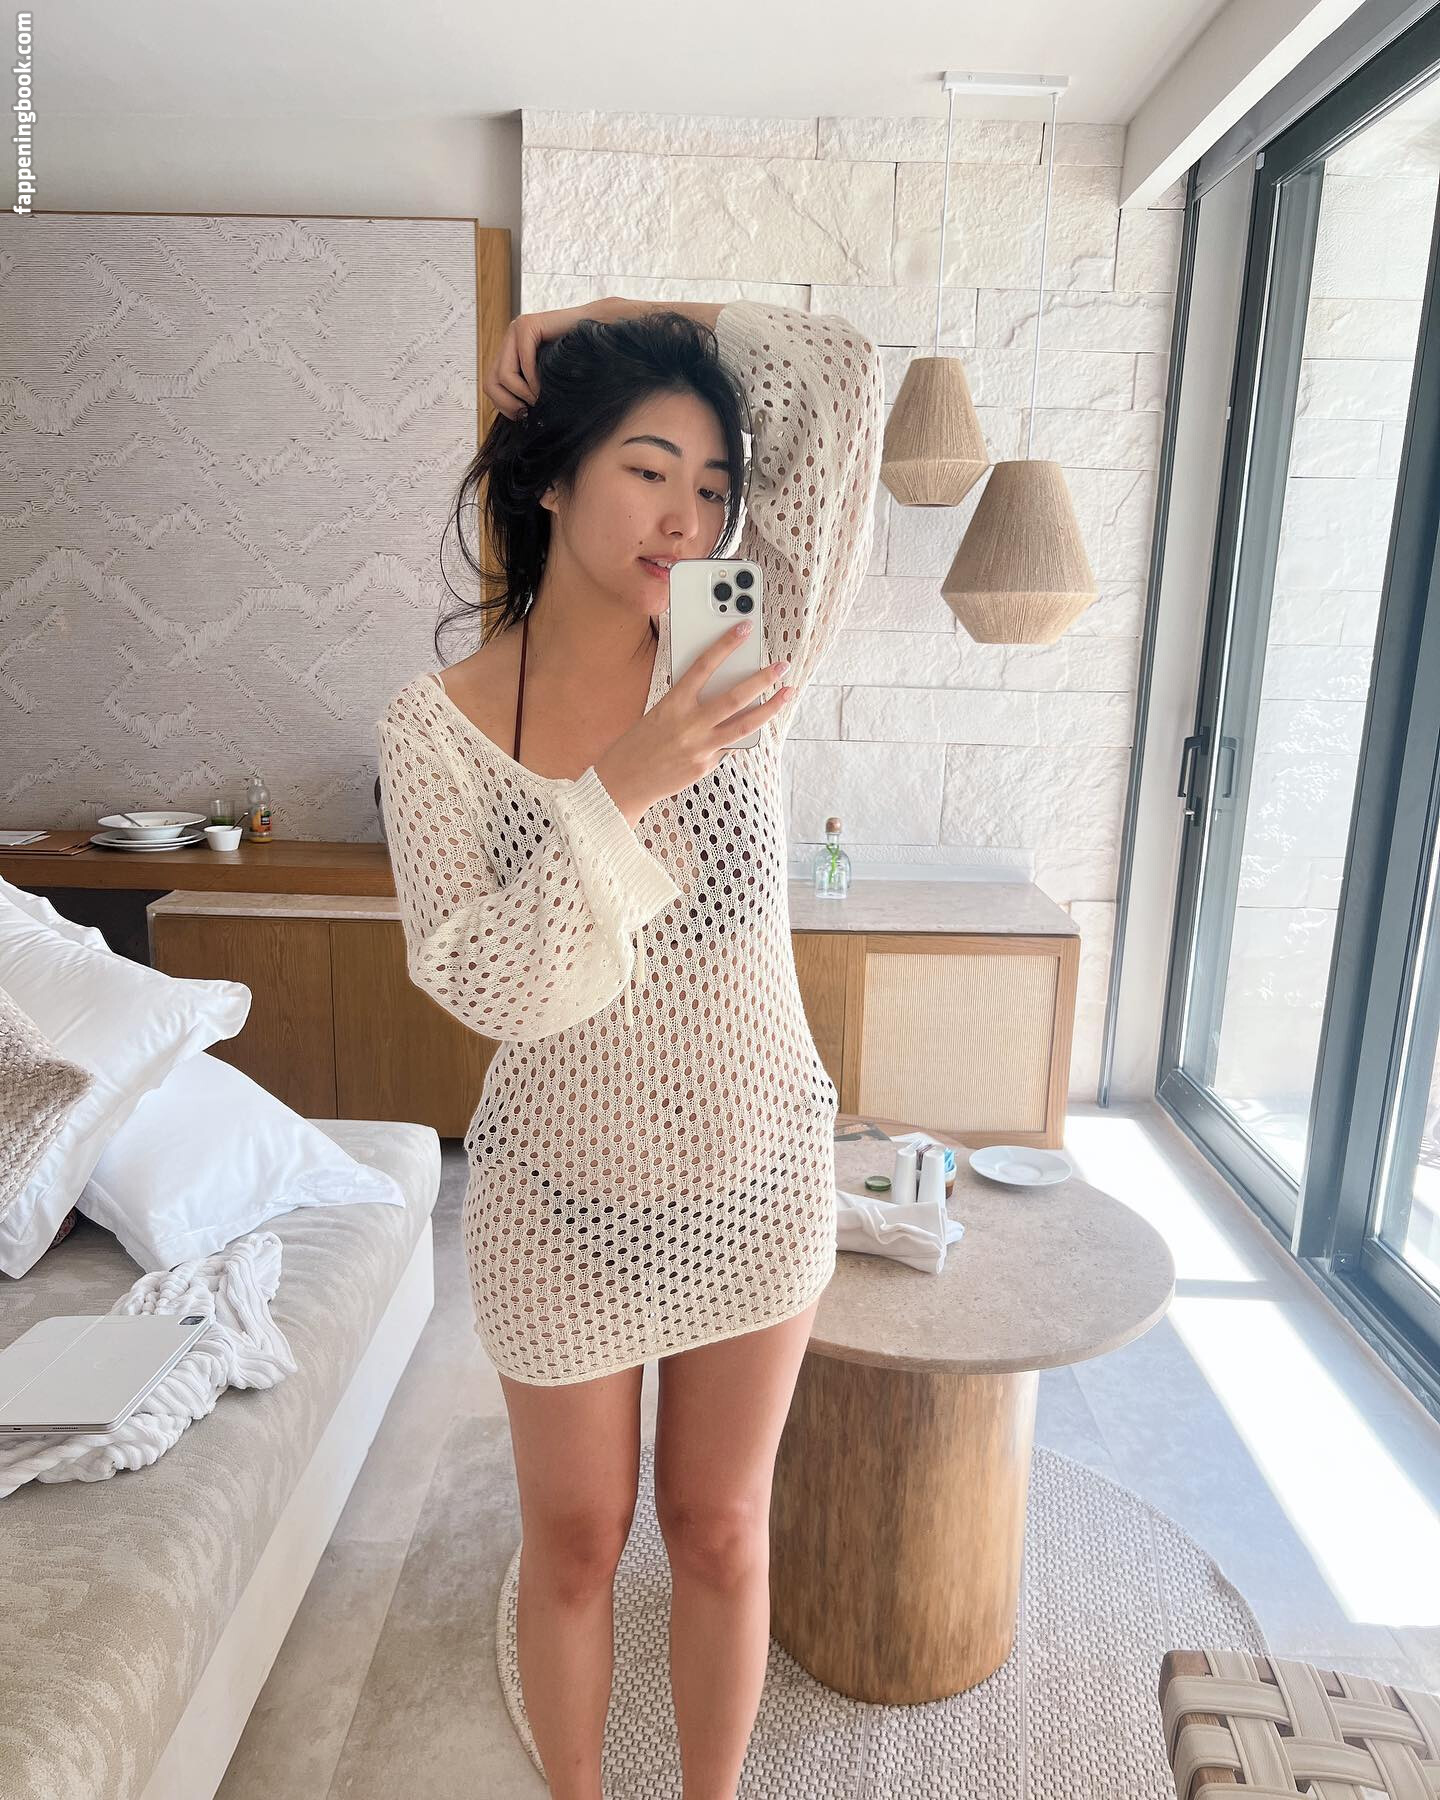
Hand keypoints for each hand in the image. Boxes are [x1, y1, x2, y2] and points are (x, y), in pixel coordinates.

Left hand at [483, 297, 636, 420]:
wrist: (599, 337)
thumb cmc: (579, 364)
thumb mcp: (546, 382)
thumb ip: (528, 392)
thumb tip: (516, 418)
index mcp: (510, 352)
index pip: (491, 385)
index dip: (503, 406)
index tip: (523, 417)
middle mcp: (509, 340)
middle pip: (490, 381)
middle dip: (508, 403)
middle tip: (527, 413)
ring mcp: (516, 329)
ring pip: (503, 375)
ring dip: (523, 394)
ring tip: (541, 399)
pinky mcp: (527, 325)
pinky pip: (523, 363)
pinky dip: (534, 381)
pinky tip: (546, 388)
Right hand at [595, 623, 791, 824]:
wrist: (623, 781)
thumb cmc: (641, 742)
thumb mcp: (661, 713)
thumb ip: (689, 704)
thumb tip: (724, 696)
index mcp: (674, 702)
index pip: (704, 665)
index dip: (726, 643)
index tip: (744, 628)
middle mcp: (689, 723)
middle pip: (735, 696)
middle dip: (763, 678)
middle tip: (782, 666)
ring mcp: (700, 747)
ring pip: (745, 724)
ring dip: (770, 708)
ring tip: (786, 694)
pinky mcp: (705, 766)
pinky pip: (730, 746)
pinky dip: (741, 736)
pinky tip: (752, 728)